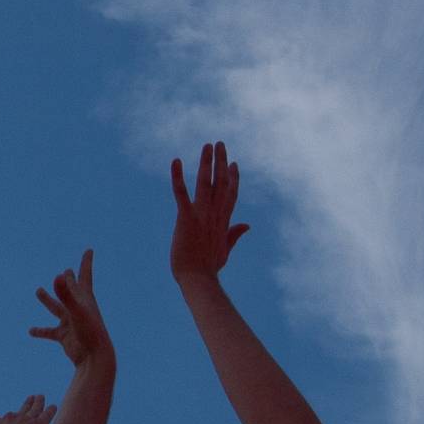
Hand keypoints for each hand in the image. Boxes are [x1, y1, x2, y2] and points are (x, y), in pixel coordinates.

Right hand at [0, 395, 54, 423]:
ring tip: (40, 397)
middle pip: (18, 411)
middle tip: (29, 400)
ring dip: (38, 402)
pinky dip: (51, 410)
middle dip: (24, 405)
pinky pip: (47, 415)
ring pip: (33, 408)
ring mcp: (25, 420)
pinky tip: (54, 407)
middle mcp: (10, 418)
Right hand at [28, 249, 112, 369]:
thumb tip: (58, 276)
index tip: (89, 250)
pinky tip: (31, 331)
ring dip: (48, 299)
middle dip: (69, 280)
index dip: (86, 262)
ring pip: (57, 308)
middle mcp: (78, 308)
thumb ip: (66, 294)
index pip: (85, 275)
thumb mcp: (76, 310)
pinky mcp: (65, 336)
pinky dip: (40, 331)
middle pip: (72, 290)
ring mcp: (71, 322)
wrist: (94, 357)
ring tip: (38, 291)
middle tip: (66, 271)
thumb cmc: (89, 332)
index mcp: (85, 298)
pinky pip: (50, 331)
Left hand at [167, 140, 249, 280]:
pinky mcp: (186, 218)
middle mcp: (214, 214)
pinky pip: (181, 193)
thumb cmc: (208, 268)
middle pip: (221, 183)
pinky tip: (176, 161)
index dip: (232, 178)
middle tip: (220, 144)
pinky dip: (178, 177)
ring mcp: (201, 215)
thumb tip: (247, 225)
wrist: (198, 279)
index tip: (234, 163)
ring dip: (207, 163)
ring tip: (208, 145)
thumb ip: (234, 235)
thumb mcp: (225, 250)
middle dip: (221, 162)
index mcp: (222, 221)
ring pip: (206, 183)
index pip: (230, 194)